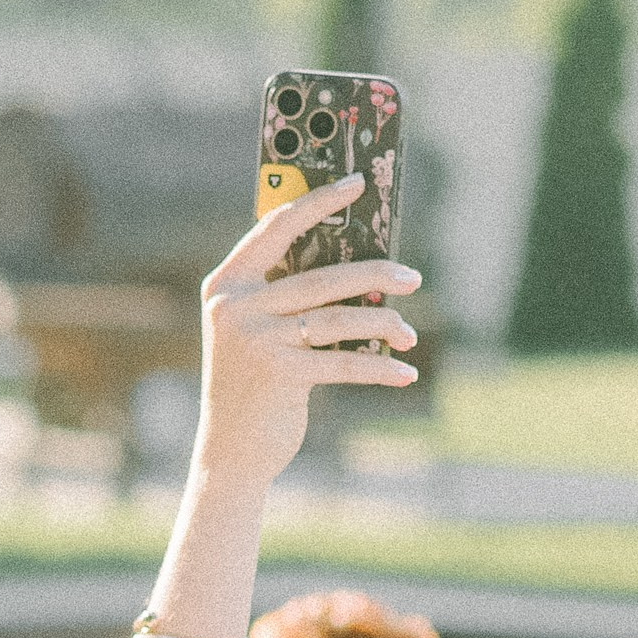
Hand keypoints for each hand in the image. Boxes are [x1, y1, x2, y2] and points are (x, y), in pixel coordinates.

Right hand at [197, 176, 420, 489]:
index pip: (276, 228)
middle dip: (373, 276)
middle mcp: (236, 308)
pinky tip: (404, 372)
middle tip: (411, 277)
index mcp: (227, 285)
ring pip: (337, 319)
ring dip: (382, 324)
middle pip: (320, 277)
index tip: (355, 185)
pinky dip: (378, 368)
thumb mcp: (258, 333)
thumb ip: (287, 298)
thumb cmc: (252, 386)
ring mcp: (256, 341)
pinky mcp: (279, 375)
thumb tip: (361, 270)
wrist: (229, 452)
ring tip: (409, 332)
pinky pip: (342, 363)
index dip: (318, 202)